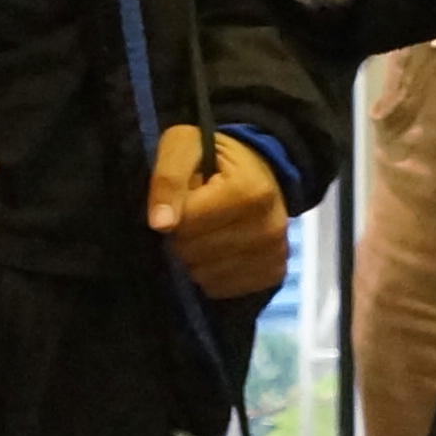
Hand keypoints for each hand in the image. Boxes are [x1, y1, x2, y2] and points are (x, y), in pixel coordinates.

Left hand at [147, 125, 289, 302]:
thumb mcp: (183, 146)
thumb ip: (168, 179)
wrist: (261, 166)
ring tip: (208, 230)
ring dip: (196, 257)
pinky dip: (212, 273)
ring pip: (206, 276)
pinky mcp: (274, 273)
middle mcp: (269, 228)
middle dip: (183, 236)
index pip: (186, 224)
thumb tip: (160, 225)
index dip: (174, 213)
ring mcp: (275, 253)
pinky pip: (222, 289)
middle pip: (195, 253)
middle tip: (195, 215)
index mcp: (249, 192)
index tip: (184, 198)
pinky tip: (219, 249)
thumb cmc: (215, 156)